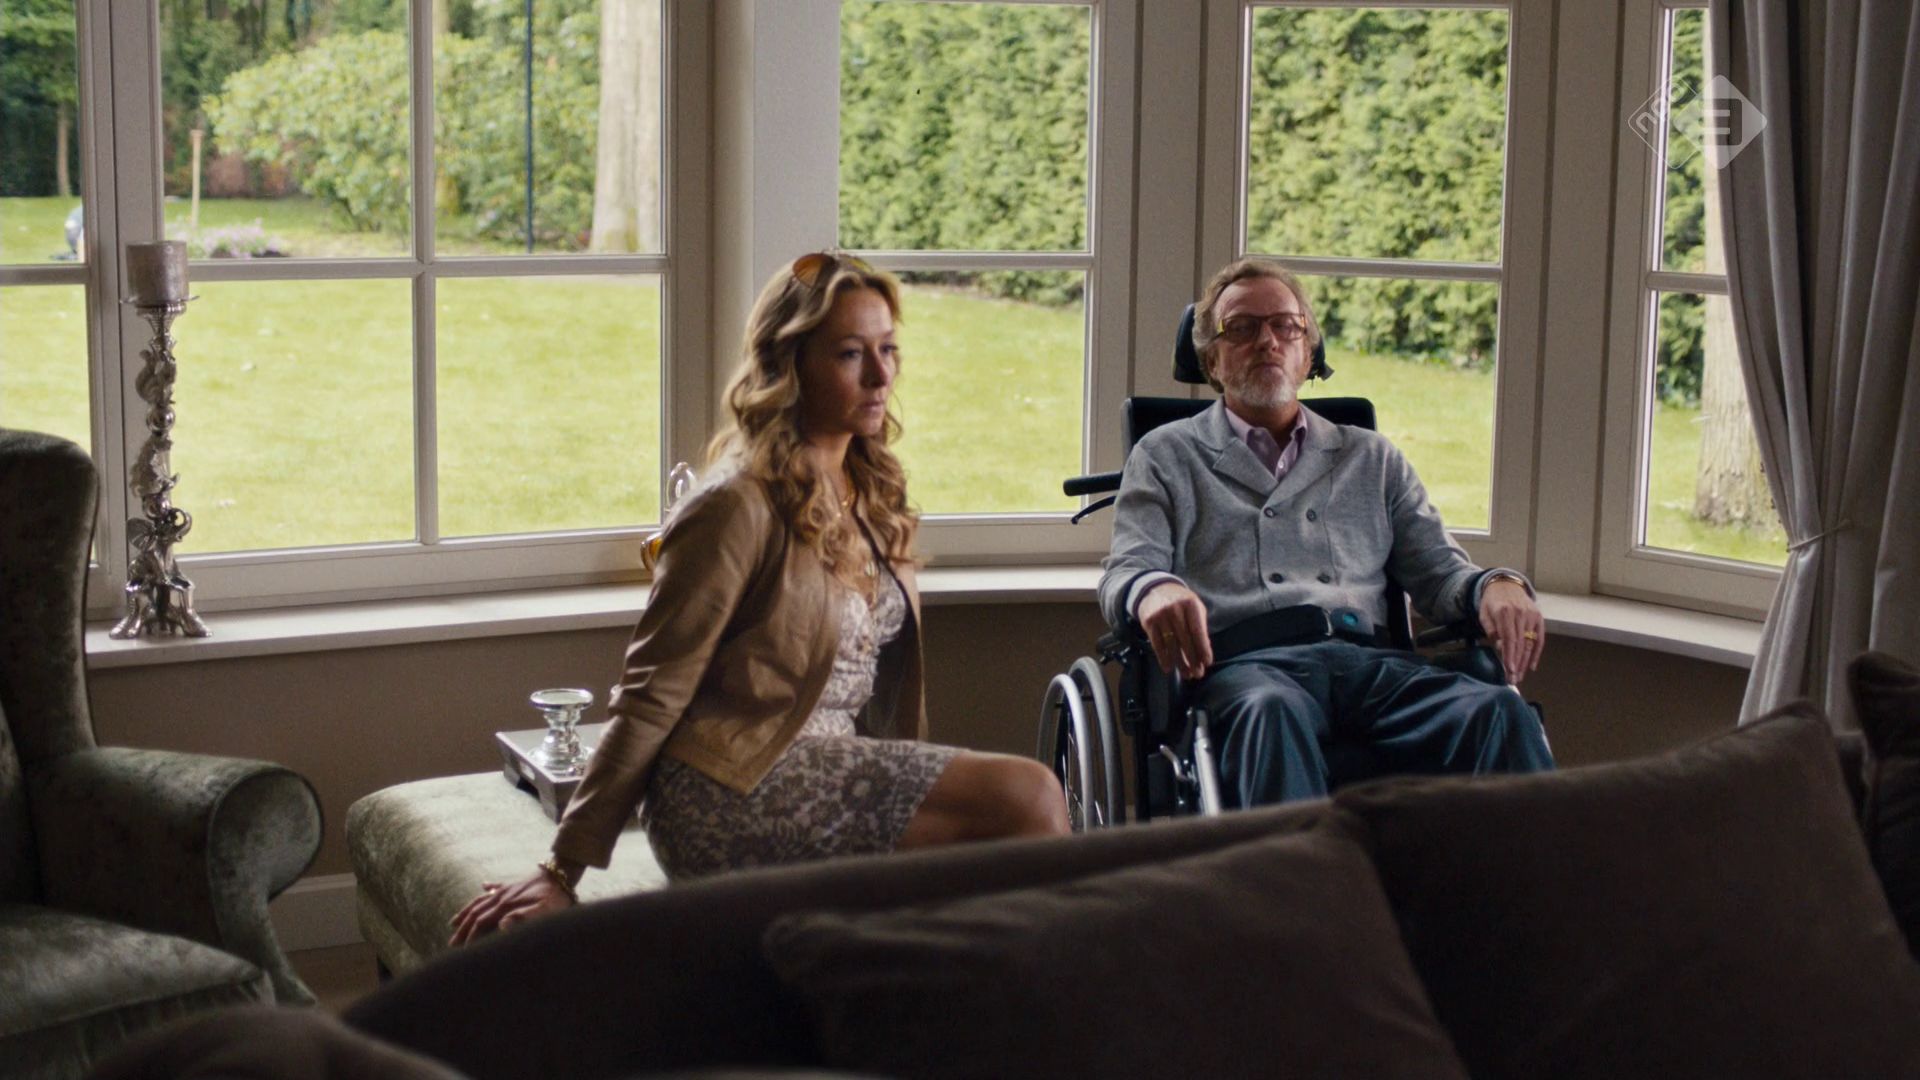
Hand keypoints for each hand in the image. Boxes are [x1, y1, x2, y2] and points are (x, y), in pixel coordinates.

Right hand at [448, 869, 573, 946]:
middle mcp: (501, 896)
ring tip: (454, 922)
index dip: (471, 937)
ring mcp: (506, 889)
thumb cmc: (554, 897)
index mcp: (505, 905)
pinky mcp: (514, 884)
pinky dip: (486, 888)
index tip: (463, 952)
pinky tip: (483, 886)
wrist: (562, 874)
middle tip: (452, 945)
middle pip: (475, 914)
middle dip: (463, 930)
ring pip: (480, 901)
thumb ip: (522, 918)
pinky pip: (495, 886)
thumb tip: (501, 927)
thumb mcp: (542, 911)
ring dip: (467, 912)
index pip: (481, 923)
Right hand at [1137, 582, 1212, 680]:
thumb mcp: (1194, 607)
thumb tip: (1204, 651)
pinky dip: (1163, 658)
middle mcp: (1175, 609)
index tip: (1207, 663)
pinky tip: (1168, 668)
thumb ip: (1200, 626)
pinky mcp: (1149, 622)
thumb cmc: (1180, 602)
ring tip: (1186, 674)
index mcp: (1190, 604)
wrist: (1155, 589)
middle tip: (1197, 673)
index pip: (1198, 631)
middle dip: (1192, 659)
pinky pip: (1157, 644)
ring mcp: (1160, 615)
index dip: (1203, 648)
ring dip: (1179, 662)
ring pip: (1171, 644)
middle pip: (1185, 640)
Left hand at [1478, 580, 1544, 683]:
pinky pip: (1539, 639)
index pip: (1509, 639)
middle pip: (1520, 644)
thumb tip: (1502, 648)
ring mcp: (1532, 616)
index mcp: (1504, 613)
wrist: (1505, 585)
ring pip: (1530, 644)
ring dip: (1525, 662)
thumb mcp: (1484, 614)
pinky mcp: (1539, 618)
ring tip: (1520, 676)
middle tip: (1513, 679)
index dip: (1510, 655)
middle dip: (1517, 664)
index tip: (1510, 669)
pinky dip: (1536, 654)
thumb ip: (1491, 631)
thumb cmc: (1492, 603)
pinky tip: (1532, 666)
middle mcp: (1520, 614)